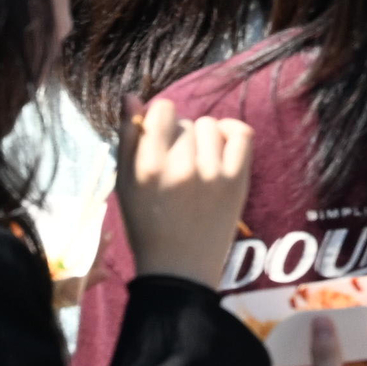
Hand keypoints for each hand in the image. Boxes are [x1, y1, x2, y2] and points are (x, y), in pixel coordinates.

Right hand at [117, 96, 252, 286]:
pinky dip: (233, 133)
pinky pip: (242, 134)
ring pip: (211, 126)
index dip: (161, 117)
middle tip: (177, 165)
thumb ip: (128, 138)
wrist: (180, 269)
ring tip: (197, 162)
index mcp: (148, 168)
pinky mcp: (236, 182)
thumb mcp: (125, 183)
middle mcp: (180, 168)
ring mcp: (212, 174)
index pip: (162, 109)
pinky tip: (222, 146)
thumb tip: (133, 97)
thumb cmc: (147, 224)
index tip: (160, 135)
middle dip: (180, 136)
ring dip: (204, 138)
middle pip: (186, 122)